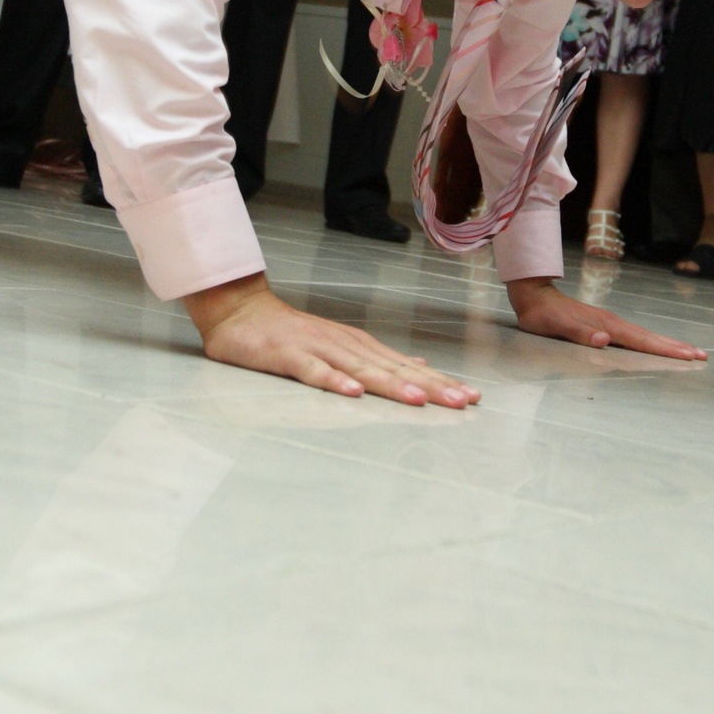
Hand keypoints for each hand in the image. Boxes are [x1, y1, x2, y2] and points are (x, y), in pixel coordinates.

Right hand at [186, 275, 478, 407]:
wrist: (242, 311)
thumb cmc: (292, 334)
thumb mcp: (343, 345)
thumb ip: (380, 358)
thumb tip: (421, 365)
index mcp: (362, 347)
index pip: (408, 368)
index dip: (441, 383)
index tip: (471, 398)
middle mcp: (348, 346)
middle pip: (394, 369)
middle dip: (430, 387)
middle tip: (462, 402)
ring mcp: (319, 349)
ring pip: (361, 369)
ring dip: (391, 384)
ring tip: (418, 401)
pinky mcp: (289, 356)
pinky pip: (314, 371)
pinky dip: (334, 381)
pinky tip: (352, 394)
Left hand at [506, 279, 706, 360]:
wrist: (534, 295)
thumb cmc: (542, 315)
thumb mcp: (555, 326)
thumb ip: (579, 333)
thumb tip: (604, 339)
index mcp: (606, 325)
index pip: (641, 340)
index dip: (664, 349)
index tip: (687, 355)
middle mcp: (612, 323)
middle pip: (650, 337)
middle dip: (676, 347)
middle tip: (702, 355)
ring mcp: (610, 323)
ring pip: (645, 336)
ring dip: (668, 344)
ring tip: (689, 351)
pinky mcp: (606, 325)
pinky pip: (635, 337)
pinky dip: (652, 342)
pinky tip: (657, 347)